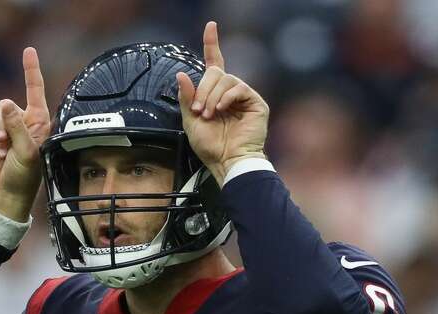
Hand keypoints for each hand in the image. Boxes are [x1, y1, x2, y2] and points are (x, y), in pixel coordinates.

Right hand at [0, 47, 51, 221]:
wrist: (4, 193)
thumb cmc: (24, 177)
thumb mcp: (26, 152)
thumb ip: (16, 126)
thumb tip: (5, 103)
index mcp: (38, 121)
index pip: (34, 90)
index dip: (31, 70)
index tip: (28, 50)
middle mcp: (21, 120)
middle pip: (4, 106)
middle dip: (2, 126)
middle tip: (8, 147)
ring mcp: (3, 126)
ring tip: (3, 154)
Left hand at [176, 22, 269, 185]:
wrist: (227, 162)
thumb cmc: (211, 147)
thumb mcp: (190, 120)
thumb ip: (186, 97)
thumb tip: (181, 74)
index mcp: (215, 94)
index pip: (214, 63)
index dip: (212, 43)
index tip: (210, 26)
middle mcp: (230, 92)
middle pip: (216, 72)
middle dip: (203, 90)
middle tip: (199, 110)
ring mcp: (244, 96)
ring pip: (226, 79)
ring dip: (212, 96)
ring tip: (209, 114)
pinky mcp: (256, 103)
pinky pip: (239, 88)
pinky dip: (226, 97)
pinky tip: (221, 109)